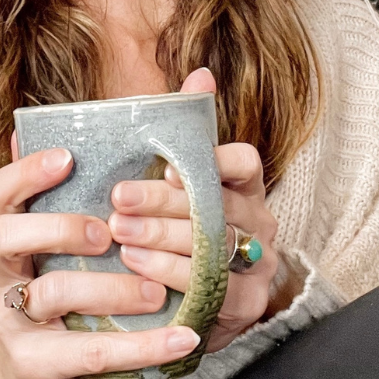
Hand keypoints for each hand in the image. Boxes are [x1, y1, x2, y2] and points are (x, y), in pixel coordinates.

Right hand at [0, 137, 200, 378]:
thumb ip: (84, 183)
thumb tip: (123, 105)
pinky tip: (184, 337)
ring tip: (156, 291)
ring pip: (51, 294)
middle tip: (109, 233)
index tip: (69, 156)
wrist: (36, 376)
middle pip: (5, 237)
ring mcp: (10, 320)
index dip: (26, 171)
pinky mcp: (34, 364)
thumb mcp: (65, 237)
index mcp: (4, 232)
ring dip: (111, 289)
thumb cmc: (62, 283)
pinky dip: (142, 347)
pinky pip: (89, 353)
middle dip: (60, 228)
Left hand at [108, 69, 280, 352]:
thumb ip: (188, 133)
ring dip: (161, 237)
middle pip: (218, 205)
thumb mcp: (180, 181)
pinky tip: (136, 266)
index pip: (246, 162)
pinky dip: (171, 275)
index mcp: (246, 186)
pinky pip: (214, 288)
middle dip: (163, 202)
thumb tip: (201, 74)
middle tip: (119, 198)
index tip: (166, 166)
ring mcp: (259, 264)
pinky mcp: (248, 304)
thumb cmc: (180, 228)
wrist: (190, 301)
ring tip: (119, 231)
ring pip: (214, 246)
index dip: (212, 161)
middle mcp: (259, 222)